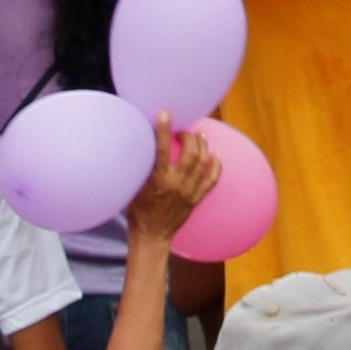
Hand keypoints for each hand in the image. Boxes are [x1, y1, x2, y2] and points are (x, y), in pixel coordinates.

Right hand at [125, 116, 222, 243]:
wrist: (151, 236)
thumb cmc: (138, 212)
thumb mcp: (134, 188)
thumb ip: (141, 168)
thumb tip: (141, 147)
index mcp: (159, 180)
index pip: (162, 148)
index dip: (164, 129)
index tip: (165, 113)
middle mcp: (177, 184)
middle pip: (190, 152)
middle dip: (189, 136)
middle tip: (184, 130)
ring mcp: (190, 191)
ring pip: (203, 163)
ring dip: (203, 146)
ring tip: (200, 135)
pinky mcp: (196, 199)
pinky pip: (212, 180)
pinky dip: (216, 166)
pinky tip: (216, 156)